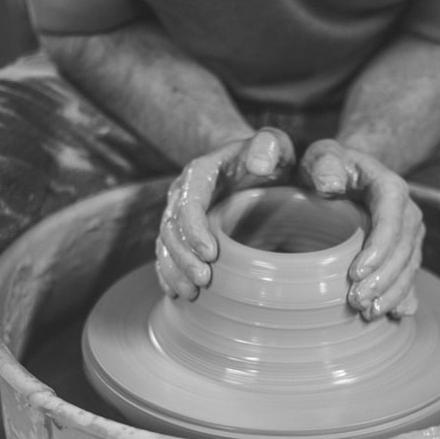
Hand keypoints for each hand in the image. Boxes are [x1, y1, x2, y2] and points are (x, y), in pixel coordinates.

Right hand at [155, 128, 294, 299]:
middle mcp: (183, 193)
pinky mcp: (183, 233)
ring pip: (165, 244)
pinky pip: (166, 255)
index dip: (194, 229)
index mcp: (201, 172)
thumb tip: (259, 165)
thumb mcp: (274, 144)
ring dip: (174, 271)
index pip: (188, 201)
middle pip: (171, 227)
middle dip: (183, 257)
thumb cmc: (268, 156)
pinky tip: (178, 293)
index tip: (211, 254)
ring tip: (192, 294)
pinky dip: (169, 275)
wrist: (255, 164)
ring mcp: (180, 215)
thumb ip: (270, 145)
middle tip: (203, 281)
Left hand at [299, 139, 423, 319]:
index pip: (391, 217)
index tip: (355, 273)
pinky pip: (410, 276)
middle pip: (403, 248)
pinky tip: (395, 314)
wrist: (344, 175)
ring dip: (392, 293)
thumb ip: (324, 164)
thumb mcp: (322, 157)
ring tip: (369, 313)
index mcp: (389, 186)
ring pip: (409, 266)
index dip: (378, 248)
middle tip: (356, 302)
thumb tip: (330, 185)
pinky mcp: (406, 251)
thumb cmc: (328, 167)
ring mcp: (409, 233)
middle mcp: (407, 211)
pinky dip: (403, 296)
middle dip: (383, 279)